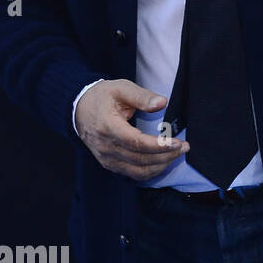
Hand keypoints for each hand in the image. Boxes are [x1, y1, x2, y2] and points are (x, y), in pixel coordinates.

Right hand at [74, 79, 188, 180]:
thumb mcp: (121, 88)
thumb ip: (142, 96)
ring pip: (138, 170)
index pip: (136, 143)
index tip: (178, 142)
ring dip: (161, 165)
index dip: (159, 145)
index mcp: (107, 127)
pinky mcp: (109, 163)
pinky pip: (132, 173)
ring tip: (177, 154)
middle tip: (184, 147)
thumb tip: (162, 103)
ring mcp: (106, 157)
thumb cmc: (101, 97)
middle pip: (140, 158)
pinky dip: (150, 171)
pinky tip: (163, 162)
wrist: (78, 108)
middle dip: (166, 155)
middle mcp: (105, 146)